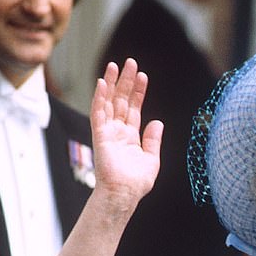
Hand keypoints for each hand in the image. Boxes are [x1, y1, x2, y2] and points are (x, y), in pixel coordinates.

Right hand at [90, 58, 162, 210]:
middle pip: (121, 100)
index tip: (143, 76)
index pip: (134, 108)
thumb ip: (153, 140)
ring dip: (111, 83)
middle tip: (130, 62)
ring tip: (114, 65)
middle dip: (125, 81)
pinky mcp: (100, 136)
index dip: (138, 92)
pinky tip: (102, 83)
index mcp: (130, 136)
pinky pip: (98, 113)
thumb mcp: (152, 159)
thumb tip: (157, 121)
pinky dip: (99, 97)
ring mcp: (108, 132)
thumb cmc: (137, 182)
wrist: (125, 194)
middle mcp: (118, 131)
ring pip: (108, 102)